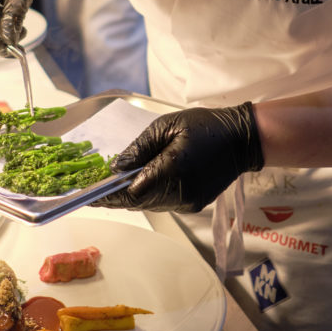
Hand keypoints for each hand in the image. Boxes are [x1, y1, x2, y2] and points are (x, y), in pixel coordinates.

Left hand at [98, 103, 263, 212]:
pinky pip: (164, 202)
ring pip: (151, 204)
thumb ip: (140, 148)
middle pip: (139, 202)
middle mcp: (179, 193)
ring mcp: (188, 202)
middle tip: (98, 187)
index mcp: (171, 171)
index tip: (90, 196)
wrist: (241, 139)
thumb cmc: (205, 126)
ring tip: (118, 182)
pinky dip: (150, 193)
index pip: (131, 193)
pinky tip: (144, 180)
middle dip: (118, 195)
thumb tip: (117, 167)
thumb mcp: (167, 126)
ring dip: (134, 194)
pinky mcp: (194, 204)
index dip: (109, 196)